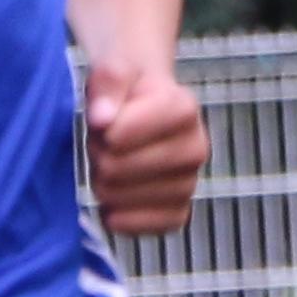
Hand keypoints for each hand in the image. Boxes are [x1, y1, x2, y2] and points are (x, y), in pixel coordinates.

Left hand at [81, 59, 210, 237]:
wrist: (141, 106)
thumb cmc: (125, 89)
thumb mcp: (113, 70)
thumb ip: (108, 83)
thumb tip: (103, 120)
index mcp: (183, 108)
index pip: (124, 133)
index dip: (101, 132)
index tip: (102, 123)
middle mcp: (196, 147)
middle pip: (119, 167)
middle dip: (100, 156)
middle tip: (102, 145)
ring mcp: (190, 183)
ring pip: (128, 198)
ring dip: (106, 186)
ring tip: (109, 167)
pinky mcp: (180, 212)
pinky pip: (150, 227)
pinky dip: (125, 220)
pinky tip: (113, 206)